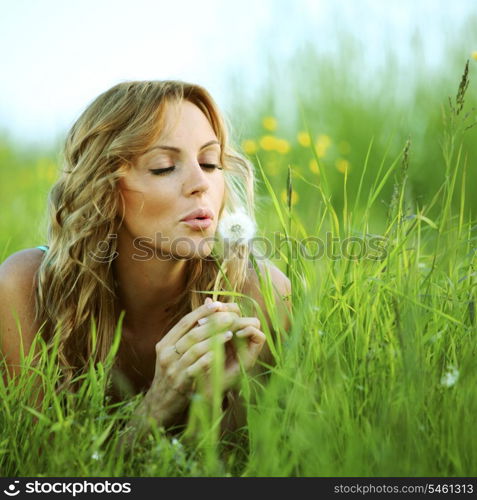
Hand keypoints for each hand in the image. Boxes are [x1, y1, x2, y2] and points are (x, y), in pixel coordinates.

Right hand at [144, 299, 242, 423]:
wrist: (159, 406)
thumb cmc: (171, 375)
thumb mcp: (172, 354)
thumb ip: (185, 336)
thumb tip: (201, 315)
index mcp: (164, 344)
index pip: (184, 322)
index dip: (201, 312)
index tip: (218, 304)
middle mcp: (166, 354)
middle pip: (191, 333)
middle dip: (212, 323)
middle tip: (230, 316)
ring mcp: (172, 369)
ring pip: (195, 349)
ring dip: (214, 340)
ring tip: (230, 333)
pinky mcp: (181, 383)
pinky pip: (197, 367)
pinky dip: (210, 358)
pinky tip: (222, 353)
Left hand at [198, 297, 265, 398]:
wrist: (204, 389)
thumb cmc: (201, 365)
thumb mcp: (202, 340)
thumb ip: (206, 321)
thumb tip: (208, 299)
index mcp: (228, 329)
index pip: (233, 308)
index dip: (223, 305)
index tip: (207, 310)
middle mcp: (240, 335)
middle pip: (242, 312)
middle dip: (226, 313)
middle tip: (207, 322)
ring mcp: (248, 345)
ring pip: (253, 321)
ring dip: (237, 322)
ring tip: (221, 330)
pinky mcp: (253, 356)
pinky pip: (260, 336)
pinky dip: (249, 332)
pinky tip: (234, 336)